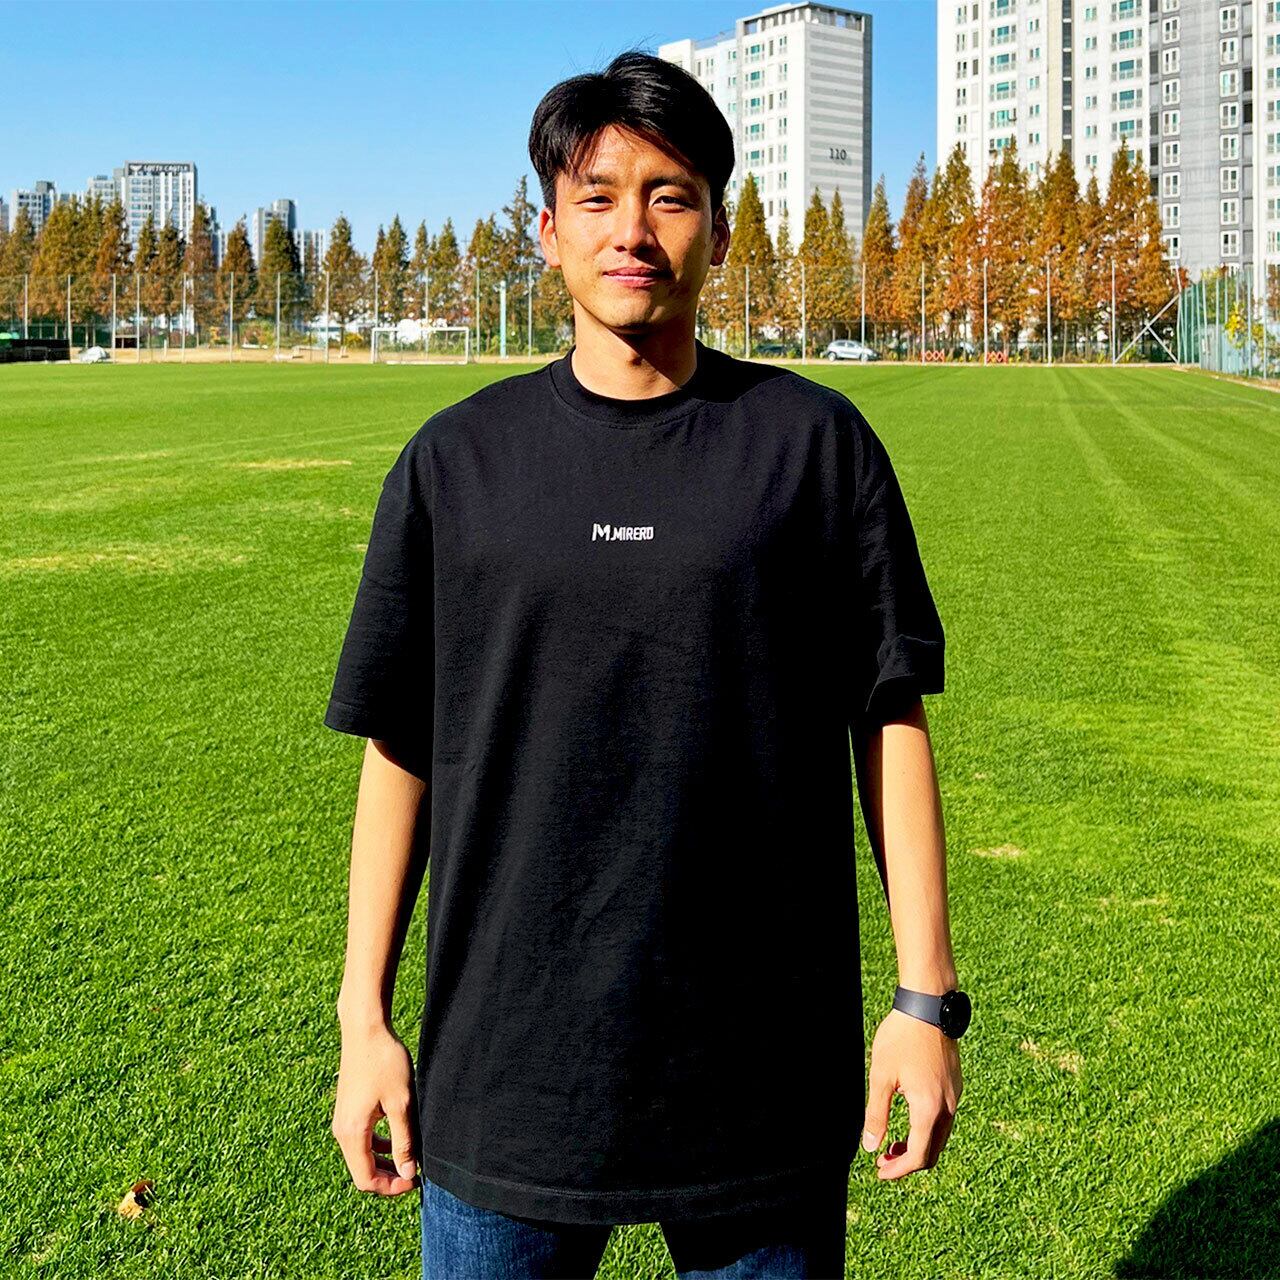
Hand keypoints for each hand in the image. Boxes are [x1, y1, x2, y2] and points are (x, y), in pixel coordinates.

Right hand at [332, 1021, 419, 1195]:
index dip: (391, 1187)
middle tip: (415, 1173)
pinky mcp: (348, 1109)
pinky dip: (378, 1145)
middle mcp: (341, 1130)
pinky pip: (361, 1139)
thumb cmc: (384, 1062)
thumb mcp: (401, 1103)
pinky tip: (398, 1136)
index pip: (366, 1180)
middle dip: (388, 1177)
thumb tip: (407, 1172)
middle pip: (362, 1171)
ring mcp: (343, 1119)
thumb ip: (404, 1140)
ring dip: (384, 1161)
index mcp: (352, 1133)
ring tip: (411, 1157)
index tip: (415, 1181)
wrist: (365, 1029)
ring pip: (362, 1155)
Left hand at [860, 1007, 961, 1180]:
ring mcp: (955, 1095)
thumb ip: (876, 1114)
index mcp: (929, 1109)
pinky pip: (945, 1118)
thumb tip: (869, 1146)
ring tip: (894, 1142)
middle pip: (932, 1152)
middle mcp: (948, 1106)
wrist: (928, 1006)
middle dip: (908, 1161)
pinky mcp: (955, 1083)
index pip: (918, 1156)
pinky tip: (910, 1117)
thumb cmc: (901, 1038)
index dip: (898, 1170)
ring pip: (940, 1136)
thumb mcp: (881, 1077)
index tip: (879, 1171)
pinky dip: (928, 1128)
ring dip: (919, 1145)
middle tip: (883, 1159)